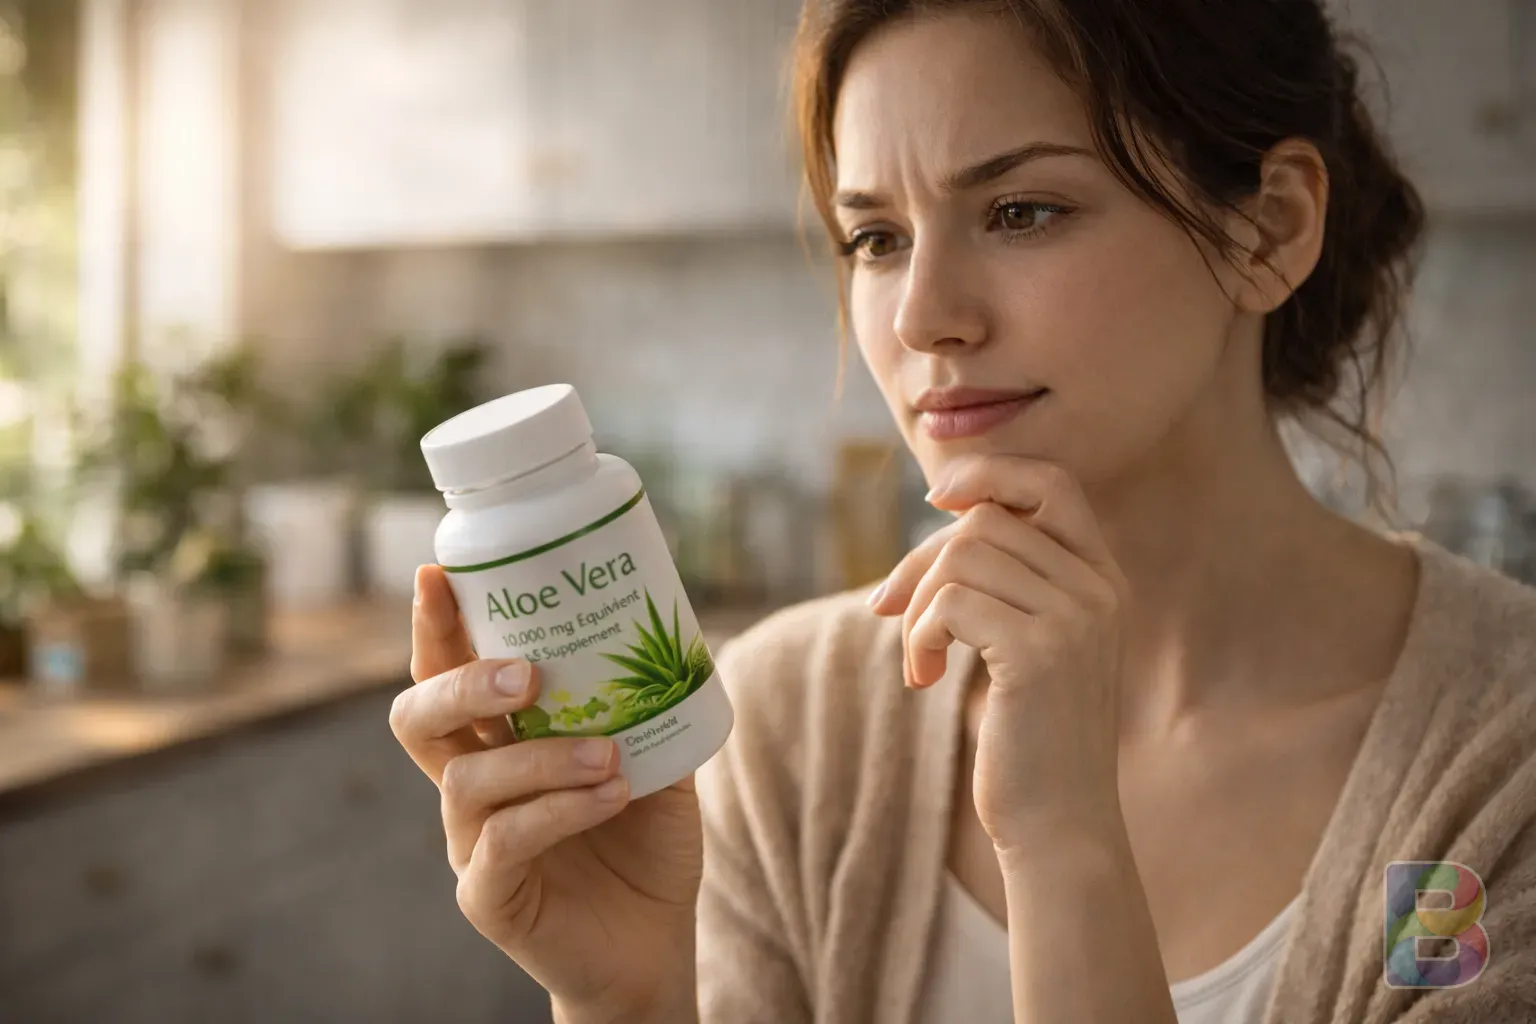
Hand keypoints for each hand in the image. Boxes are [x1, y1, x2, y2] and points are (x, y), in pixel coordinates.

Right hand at [390, 565, 701, 1022]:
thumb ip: (650, 704)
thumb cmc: (645, 845)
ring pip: (467, 782)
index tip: (438, 574)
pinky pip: (503, 842)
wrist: (655, 943)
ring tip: (609, 754)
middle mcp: (470, 789)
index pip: (445, 674)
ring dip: (542, 757)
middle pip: (418, 719)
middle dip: (461, 683)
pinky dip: (560, 809)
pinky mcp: (487, 897)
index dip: (434, 627)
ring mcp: (470, 845)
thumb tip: (674, 627)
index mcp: (497, 745)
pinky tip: (612, 794)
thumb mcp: (657, 758)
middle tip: (525, 673)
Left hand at [869, 455, 1130, 849]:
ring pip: (961, 556)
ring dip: (919, 605)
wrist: (1060, 824)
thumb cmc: (1031, 737)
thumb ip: (1006, 579)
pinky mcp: (1039, 652)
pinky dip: (920, 634)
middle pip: (984, 522)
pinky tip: (925, 678)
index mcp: (1104, 579)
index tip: (936, 498)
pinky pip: (949, 602)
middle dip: (922, 562)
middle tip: (893, 613)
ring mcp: (1075, 617)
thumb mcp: (1029, 643)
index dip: (989, 473)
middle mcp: (1100, 588)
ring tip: (922, 659)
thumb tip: (938, 513)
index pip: (1052, 483)